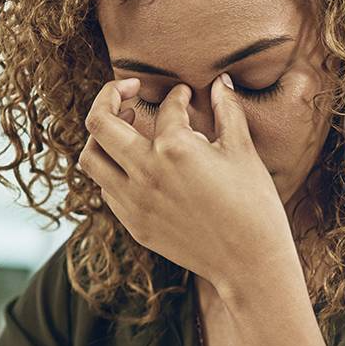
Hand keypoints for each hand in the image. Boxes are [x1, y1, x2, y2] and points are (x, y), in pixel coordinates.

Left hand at [77, 74, 297, 294]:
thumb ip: (228, 111)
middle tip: (128, 90)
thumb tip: (222, 81)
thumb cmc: (254, 205)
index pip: (165, 108)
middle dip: (108, 97)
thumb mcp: (243, 152)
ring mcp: (133, 201)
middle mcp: (145, 172)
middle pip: (98, 123)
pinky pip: (106, 188)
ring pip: (90, 158)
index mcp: (175, 149)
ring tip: (122, 126)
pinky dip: (113, 170)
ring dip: (101, 137)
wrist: (250, 264)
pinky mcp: (132, 224)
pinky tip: (135, 164)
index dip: (176, 95)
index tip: (184, 95)